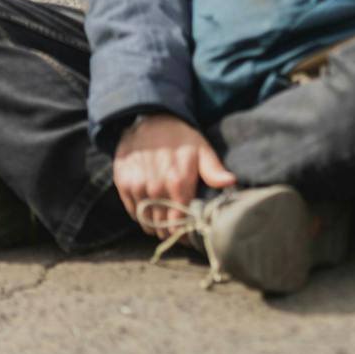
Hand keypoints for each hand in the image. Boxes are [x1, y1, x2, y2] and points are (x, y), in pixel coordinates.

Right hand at [113, 113, 234, 235]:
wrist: (151, 119)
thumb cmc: (182, 137)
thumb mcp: (202, 150)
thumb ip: (214, 170)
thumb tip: (231, 182)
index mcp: (178, 182)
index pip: (178, 223)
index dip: (184, 233)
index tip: (189, 234)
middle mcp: (155, 188)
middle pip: (162, 225)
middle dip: (170, 231)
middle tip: (177, 229)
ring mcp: (137, 186)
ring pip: (146, 221)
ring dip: (155, 225)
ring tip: (164, 221)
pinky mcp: (123, 184)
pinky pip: (132, 211)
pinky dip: (141, 215)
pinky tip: (151, 210)